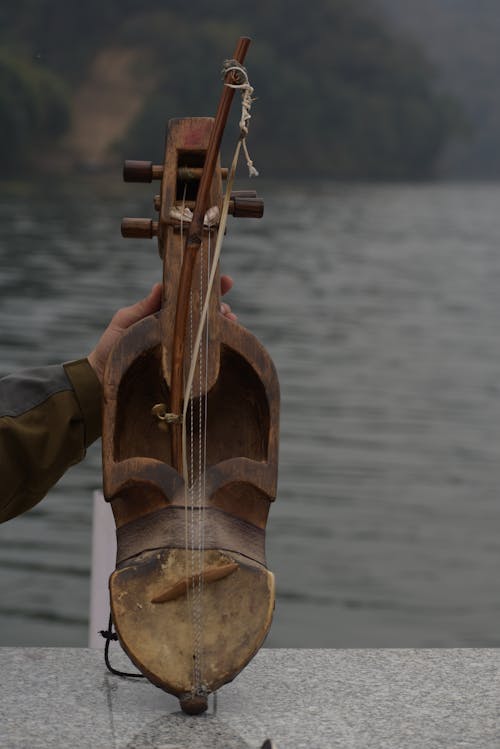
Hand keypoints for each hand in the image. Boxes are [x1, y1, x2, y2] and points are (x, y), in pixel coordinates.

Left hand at [88, 276, 235, 382]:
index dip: (208, 287)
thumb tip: (161, 284)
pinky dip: (215, 345)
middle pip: (204, 312)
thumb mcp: (125, 322)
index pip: (189, 296)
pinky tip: (222, 343)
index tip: (226, 281)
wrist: (103, 377)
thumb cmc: (111, 346)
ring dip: (222, 325)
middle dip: (220, 306)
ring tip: (229, 322)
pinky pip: (202, 353)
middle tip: (226, 309)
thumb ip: (143, 306)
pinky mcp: (182, 364)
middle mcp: (176, 326)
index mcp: (164, 312)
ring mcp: (181, 345)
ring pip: (207, 331)